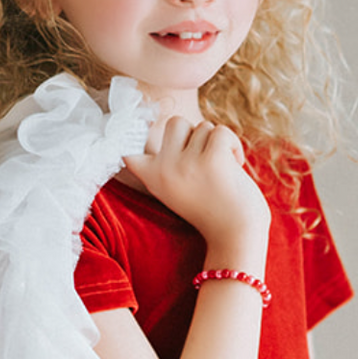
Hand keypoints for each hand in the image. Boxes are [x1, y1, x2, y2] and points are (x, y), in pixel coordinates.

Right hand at [121, 112, 270, 260]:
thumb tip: (168, 124)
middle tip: (204, 161)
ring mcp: (186, 164)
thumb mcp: (176, 188)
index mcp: (152, 177)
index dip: (127, 132)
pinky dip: (233, 145)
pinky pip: (221, 131)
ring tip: (221, 171)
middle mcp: (164, 169)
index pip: (127, 149)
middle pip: (175, 122)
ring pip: (203, 126)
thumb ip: (168, 162)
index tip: (122, 127)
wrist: (236, 235)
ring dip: (217, 144)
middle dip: (194, 134)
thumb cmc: (210, 210)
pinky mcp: (212, 159)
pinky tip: (235, 164)